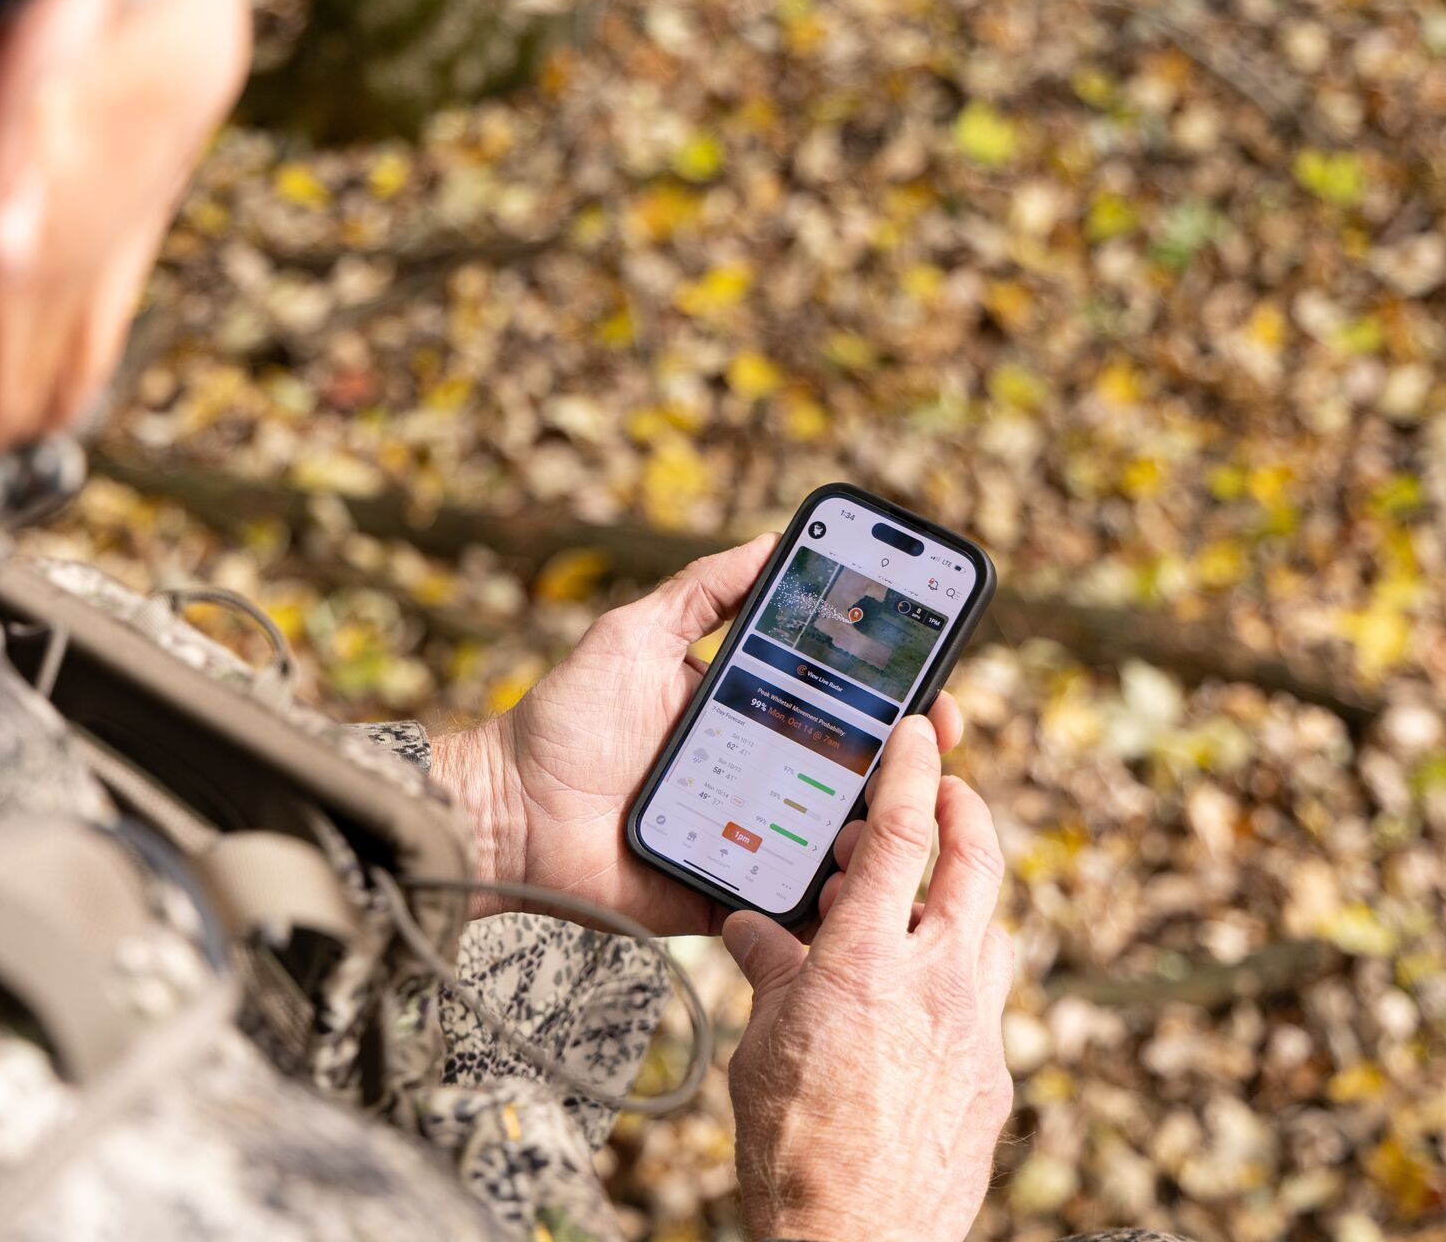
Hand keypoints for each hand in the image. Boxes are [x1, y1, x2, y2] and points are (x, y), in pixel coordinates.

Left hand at [430, 535, 964, 934]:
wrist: (506, 814)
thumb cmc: (563, 722)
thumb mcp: (634, 634)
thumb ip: (702, 591)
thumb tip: (773, 540)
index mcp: (742, 716)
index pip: (833, 703)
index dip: (886, 692)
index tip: (930, 677)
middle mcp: (755, 778)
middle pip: (852, 772)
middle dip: (907, 758)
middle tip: (939, 738)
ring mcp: (746, 840)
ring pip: (836, 838)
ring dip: (881, 821)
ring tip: (911, 799)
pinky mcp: (727, 896)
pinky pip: (792, 904)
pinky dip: (834, 894)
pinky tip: (867, 870)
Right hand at [721, 714, 1013, 1240]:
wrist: (854, 1240)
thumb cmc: (793, 1146)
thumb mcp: (761, 1045)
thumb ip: (769, 973)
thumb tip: (752, 932)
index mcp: (866, 964)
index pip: (902, 838)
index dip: (914, 772)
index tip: (918, 734)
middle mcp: (936, 985)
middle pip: (977, 866)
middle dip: (967, 810)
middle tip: (950, 788)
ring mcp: (976, 1032)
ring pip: (994, 932)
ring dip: (969, 897)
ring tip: (933, 893)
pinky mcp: (994, 1077)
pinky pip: (988, 1002)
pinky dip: (961, 976)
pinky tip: (924, 996)